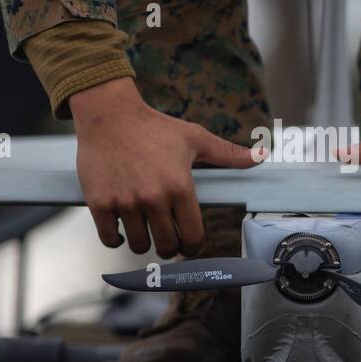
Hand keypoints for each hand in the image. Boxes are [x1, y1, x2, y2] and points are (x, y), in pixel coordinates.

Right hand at [69, 78, 257, 257]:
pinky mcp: (100, 203)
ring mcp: (125, 202)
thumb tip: (260, 155)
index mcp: (180, 187)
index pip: (193, 237)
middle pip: (167, 247)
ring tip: (145, 230)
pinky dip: (116, 238)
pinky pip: (109, 238)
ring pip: (138, 245)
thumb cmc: (153, 126)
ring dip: (143, 242)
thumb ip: (228, 153)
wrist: (108, 114)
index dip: (193, 246)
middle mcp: (154, 198)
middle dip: (170, 247)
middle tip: (167, 239)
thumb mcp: (194, 137)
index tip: (189, 245)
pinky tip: (122, 229)